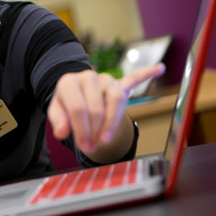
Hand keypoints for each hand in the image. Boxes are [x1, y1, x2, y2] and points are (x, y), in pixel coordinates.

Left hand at [48, 63, 164, 154]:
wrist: (76, 92)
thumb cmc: (67, 103)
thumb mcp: (56, 110)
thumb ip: (58, 120)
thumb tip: (61, 133)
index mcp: (69, 82)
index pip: (78, 108)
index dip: (81, 130)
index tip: (84, 146)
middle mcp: (88, 77)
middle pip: (96, 107)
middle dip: (94, 131)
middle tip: (92, 147)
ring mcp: (106, 80)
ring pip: (116, 99)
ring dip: (111, 122)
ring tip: (106, 139)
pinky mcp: (119, 84)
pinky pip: (134, 78)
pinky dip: (146, 73)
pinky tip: (159, 69)